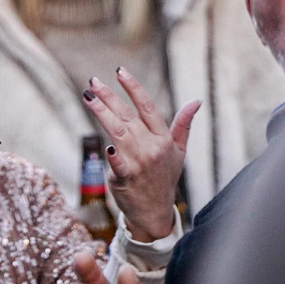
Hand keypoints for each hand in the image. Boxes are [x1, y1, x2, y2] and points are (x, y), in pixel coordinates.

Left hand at [83, 69, 198, 241]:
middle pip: (128, 116)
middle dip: (109, 97)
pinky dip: (113, 157)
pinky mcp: (126, 178)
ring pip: (118, 132)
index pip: (148, 107)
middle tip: (93, 82)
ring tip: (88, 97)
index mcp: (163, 139)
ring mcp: (139, 163)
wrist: (155, 212)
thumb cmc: (164, 178)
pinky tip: (106, 146)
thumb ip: (183, 125)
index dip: (133, 88)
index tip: (120, 71)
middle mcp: (151, 148)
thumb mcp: (179, 151)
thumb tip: (196, 101)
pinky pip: (119, 164)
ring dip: (102, 113)